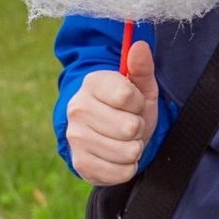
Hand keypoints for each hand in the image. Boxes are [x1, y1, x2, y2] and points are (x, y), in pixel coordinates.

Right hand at [69, 40, 158, 185]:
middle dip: (138, 126)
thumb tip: (139, 46)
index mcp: (92, 83)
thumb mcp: (141, 85)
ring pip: (128, 151)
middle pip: (129, 127)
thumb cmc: (128, 106)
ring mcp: (76, 138)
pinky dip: (128, 166)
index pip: (128, 95)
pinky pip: (121, 172)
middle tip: (129, 123)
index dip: (139, 102)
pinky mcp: (81, 163)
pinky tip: (119, 155)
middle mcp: (77, 109)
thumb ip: (142, 67)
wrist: (108, 134)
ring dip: (134, 147)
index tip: (134, 102)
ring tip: (125, 138)